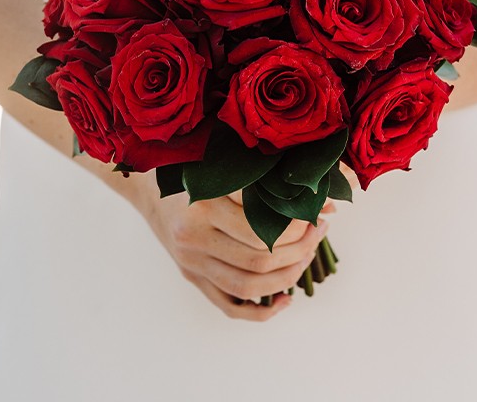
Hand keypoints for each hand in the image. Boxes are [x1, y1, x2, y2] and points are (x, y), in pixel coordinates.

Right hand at [140, 174, 332, 321]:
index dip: (297, 223)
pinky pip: (228, 306)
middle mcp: (194, 237)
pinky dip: (261, 311)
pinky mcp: (192, 278)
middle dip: (300, 249)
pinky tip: (285, 299)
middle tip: (319, 230)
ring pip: (248, 285)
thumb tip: (327, 203)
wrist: (148, 189)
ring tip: (308, 255)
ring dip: (288, 276)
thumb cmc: (192, 169)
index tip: (316, 212)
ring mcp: (192, 262)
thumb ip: (267, 180)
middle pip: (259, 258)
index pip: (262, 225)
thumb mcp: (224, 165)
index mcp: (204, 204)